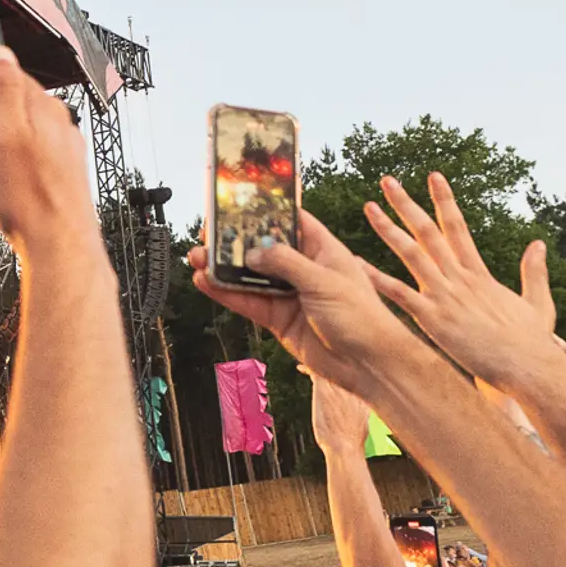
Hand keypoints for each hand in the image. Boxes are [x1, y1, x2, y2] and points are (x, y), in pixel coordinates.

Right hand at [0, 49, 99, 263]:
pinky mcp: (44, 199)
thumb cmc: (36, 196)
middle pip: (0, 129)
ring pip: (0, 166)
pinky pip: (7, 196)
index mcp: (44, 113)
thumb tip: (0, 54)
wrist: (58, 251)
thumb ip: (3, 89)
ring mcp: (50, 170)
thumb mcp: (6, 131)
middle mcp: (52, 138)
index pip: (12, 84)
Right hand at [190, 209, 417, 391]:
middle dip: (236, 242)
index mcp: (323, 250)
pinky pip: (248, 302)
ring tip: (197, 257)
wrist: (368, 364)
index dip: (266, 211)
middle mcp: (304, 270)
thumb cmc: (361, 317)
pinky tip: (206, 283)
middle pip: (263, 249)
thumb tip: (252, 251)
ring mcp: (290, 295)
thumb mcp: (324, 281)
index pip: (291, 221)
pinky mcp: (279, 320)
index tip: (239, 202)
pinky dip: (226, 294)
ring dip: (223, 268)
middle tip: (208, 233)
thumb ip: (285, 263)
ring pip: (250, 276)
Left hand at [359, 174, 565, 389]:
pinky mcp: (435, 320)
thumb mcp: (537, 302)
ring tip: (369, 208)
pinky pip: (401, 295)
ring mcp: (446, 297)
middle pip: (429, 231)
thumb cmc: (532, 343)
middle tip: (387, 181)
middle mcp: (460, 278)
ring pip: (411, 254)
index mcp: (479, 274)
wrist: (528, 367)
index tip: (433, 176)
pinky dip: (379, 280)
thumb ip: (534, 271)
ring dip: (388, 230)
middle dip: (407, 204)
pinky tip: (358, 266)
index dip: (444, 200)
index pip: (457, 227)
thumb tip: (539, 243)